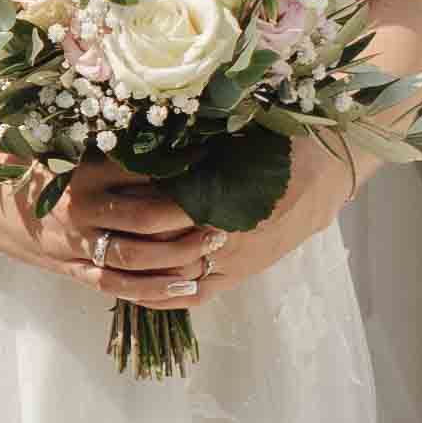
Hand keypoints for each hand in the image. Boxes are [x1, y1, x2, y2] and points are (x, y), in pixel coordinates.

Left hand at [25, 153, 352, 308]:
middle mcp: (234, 233)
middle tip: (88, 238)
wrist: (334, 162)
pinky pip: (196, 293)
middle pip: (168, 249)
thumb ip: (198, 137)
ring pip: (178, 276)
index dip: (134, 207)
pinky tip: (133, 289)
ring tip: (99, 265)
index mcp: (232, 194)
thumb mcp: (241, 127)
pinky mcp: (244, 272)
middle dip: (128, 246)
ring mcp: (240, 259)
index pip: (172, 210)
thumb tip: (147, 128)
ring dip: (138, 275)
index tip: (101, 200)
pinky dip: (163, 295)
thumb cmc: (286, 135)